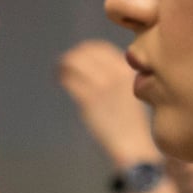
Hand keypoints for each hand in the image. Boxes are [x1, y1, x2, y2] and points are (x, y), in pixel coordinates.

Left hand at [58, 40, 156, 164]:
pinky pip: (70, 79)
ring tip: (59, 70)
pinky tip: (59, 79)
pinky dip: (61, 75)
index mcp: (127, 70)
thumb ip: (117, 76)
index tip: (80, 55)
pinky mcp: (89, 99)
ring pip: (75, 62)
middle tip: (66, 63)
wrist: (133, 144)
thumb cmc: (131, 121)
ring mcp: (102, 85)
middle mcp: (115, 73)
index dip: (87, 50)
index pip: (102, 48)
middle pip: (87, 52)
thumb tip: (97, 65)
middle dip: (74, 55)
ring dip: (64, 63)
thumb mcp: (131, 91)